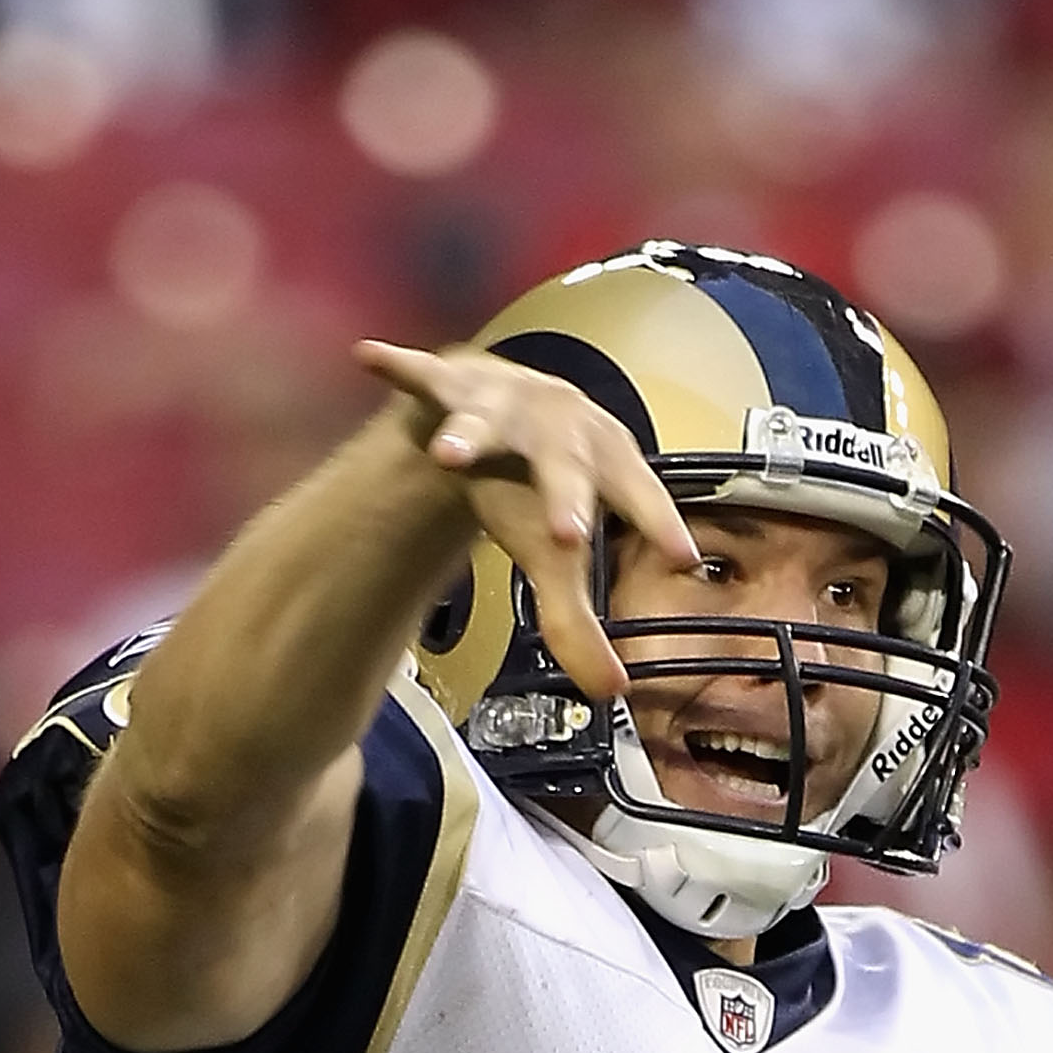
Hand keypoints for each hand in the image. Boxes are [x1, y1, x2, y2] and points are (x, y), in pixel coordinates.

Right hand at [356, 337, 698, 703]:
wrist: (506, 401)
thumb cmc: (539, 483)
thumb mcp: (559, 550)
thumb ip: (577, 622)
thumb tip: (612, 693)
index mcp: (602, 462)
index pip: (638, 498)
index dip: (658, 525)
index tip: (683, 559)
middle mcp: (558, 428)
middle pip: (563, 467)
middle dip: (564, 497)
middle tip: (566, 537)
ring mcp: (503, 404)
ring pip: (486, 420)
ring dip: (468, 435)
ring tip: (447, 455)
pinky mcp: (450, 386)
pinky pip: (422, 378)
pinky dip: (399, 369)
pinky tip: (369, 358)